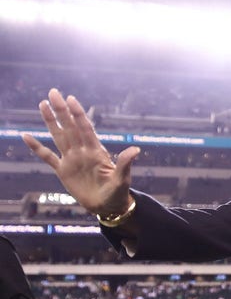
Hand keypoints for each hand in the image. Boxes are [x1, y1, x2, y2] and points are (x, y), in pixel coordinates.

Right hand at [22, 88, 139, 215]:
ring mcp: (71, 160)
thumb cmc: (118, 192)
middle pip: (70, 127)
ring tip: (42, 104)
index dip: (78, 114)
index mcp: (96, 151)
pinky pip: (47, 157)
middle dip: (62, 110)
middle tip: (53, 92)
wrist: (108, 206)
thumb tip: (135, 150)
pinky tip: (26, 136)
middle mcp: (82, 152)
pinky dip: (36, 147)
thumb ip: (125, 163)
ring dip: (51, 121)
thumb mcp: (122, 178)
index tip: (71, 98)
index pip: (85, 128)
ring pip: (58, 136)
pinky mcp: (63, 171)